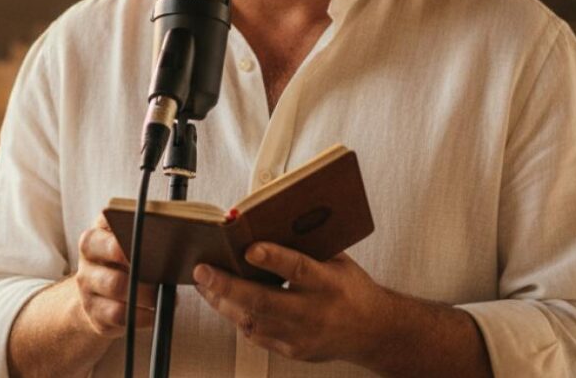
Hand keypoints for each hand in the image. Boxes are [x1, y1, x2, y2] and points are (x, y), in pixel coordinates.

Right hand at [73, 214, 157, 336]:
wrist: (97, 298)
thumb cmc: (125, 266)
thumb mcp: (129, 246)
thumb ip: (147, 235)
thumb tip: (183, 236)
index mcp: (97, 234)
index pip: (108, 220)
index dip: (130, 227)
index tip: (152, 235)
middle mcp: (88, 258)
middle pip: (113, 253)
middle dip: (142, 258)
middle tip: (164, 266)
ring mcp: (88, 286)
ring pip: (116, 285)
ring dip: (146, 291)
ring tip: (165, 294)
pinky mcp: (94, 313)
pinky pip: (118, 314)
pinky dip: (142, 315)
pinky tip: (156, 312)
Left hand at [192, 243, 387, 363]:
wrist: (372, 331)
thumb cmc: (352, 290)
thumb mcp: (337, 260)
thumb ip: (306, 247)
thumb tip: (268, 224)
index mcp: (329, 283)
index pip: (299, 269)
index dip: (273, 259)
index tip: (249, 248)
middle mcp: (314, 313)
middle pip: (265, 301)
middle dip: (228, 286)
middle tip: (203, 271)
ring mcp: (301, 336)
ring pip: (253, 321)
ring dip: (223, 301)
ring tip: (204, 283)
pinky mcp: (292, 350)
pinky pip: (256, 334)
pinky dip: (237, 316)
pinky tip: (224, 302)